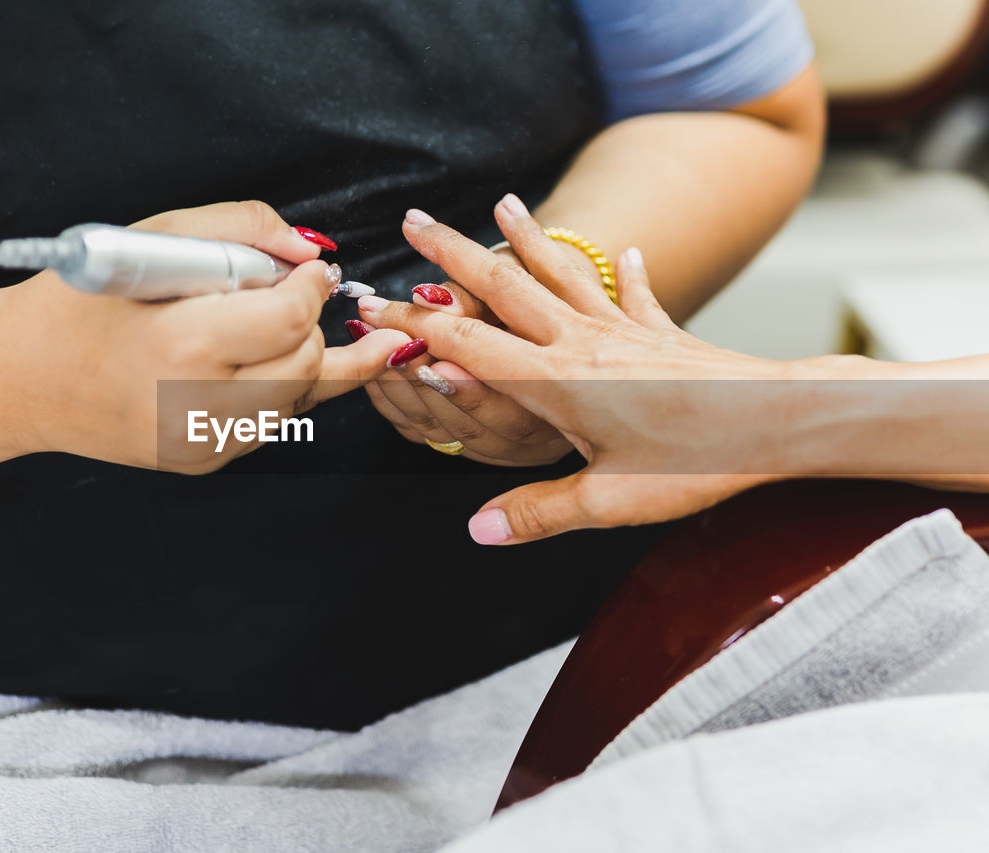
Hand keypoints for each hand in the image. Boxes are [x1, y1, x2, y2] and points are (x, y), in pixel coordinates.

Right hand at [0, 201, 410, 473]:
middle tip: (288, 294)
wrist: (17, 378)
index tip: (313, 269)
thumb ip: (241, 229)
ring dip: (296, 358)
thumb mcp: (152, 238)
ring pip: (299, 399)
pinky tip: (238, 362)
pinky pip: (269, 423)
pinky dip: (272, 389)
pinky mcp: (203, 462)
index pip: (292, 320)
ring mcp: (202, 443)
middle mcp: (198, 405)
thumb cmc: (77, 304)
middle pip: (307, 364)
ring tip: (257, 326)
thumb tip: (308, 249)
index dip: (313, 287)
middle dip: (310, 324)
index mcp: (184, 345)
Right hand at [368, 201, 793, 542]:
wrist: (777, 420)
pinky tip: (625, 254)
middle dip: (452, 253)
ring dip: (526, 239)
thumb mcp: (608, 500)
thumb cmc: (696, 461)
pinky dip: (624, 275)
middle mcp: (580, 342)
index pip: (465, 346)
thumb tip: (478, 529)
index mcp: (555, 382)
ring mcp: (622, 330)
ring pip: (561, 275)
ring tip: (501, 202)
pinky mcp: (662, 333)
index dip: (411, 327)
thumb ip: (538, 512)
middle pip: (503, 288)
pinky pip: (634, 295)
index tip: (370, 307)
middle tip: (413, 220)